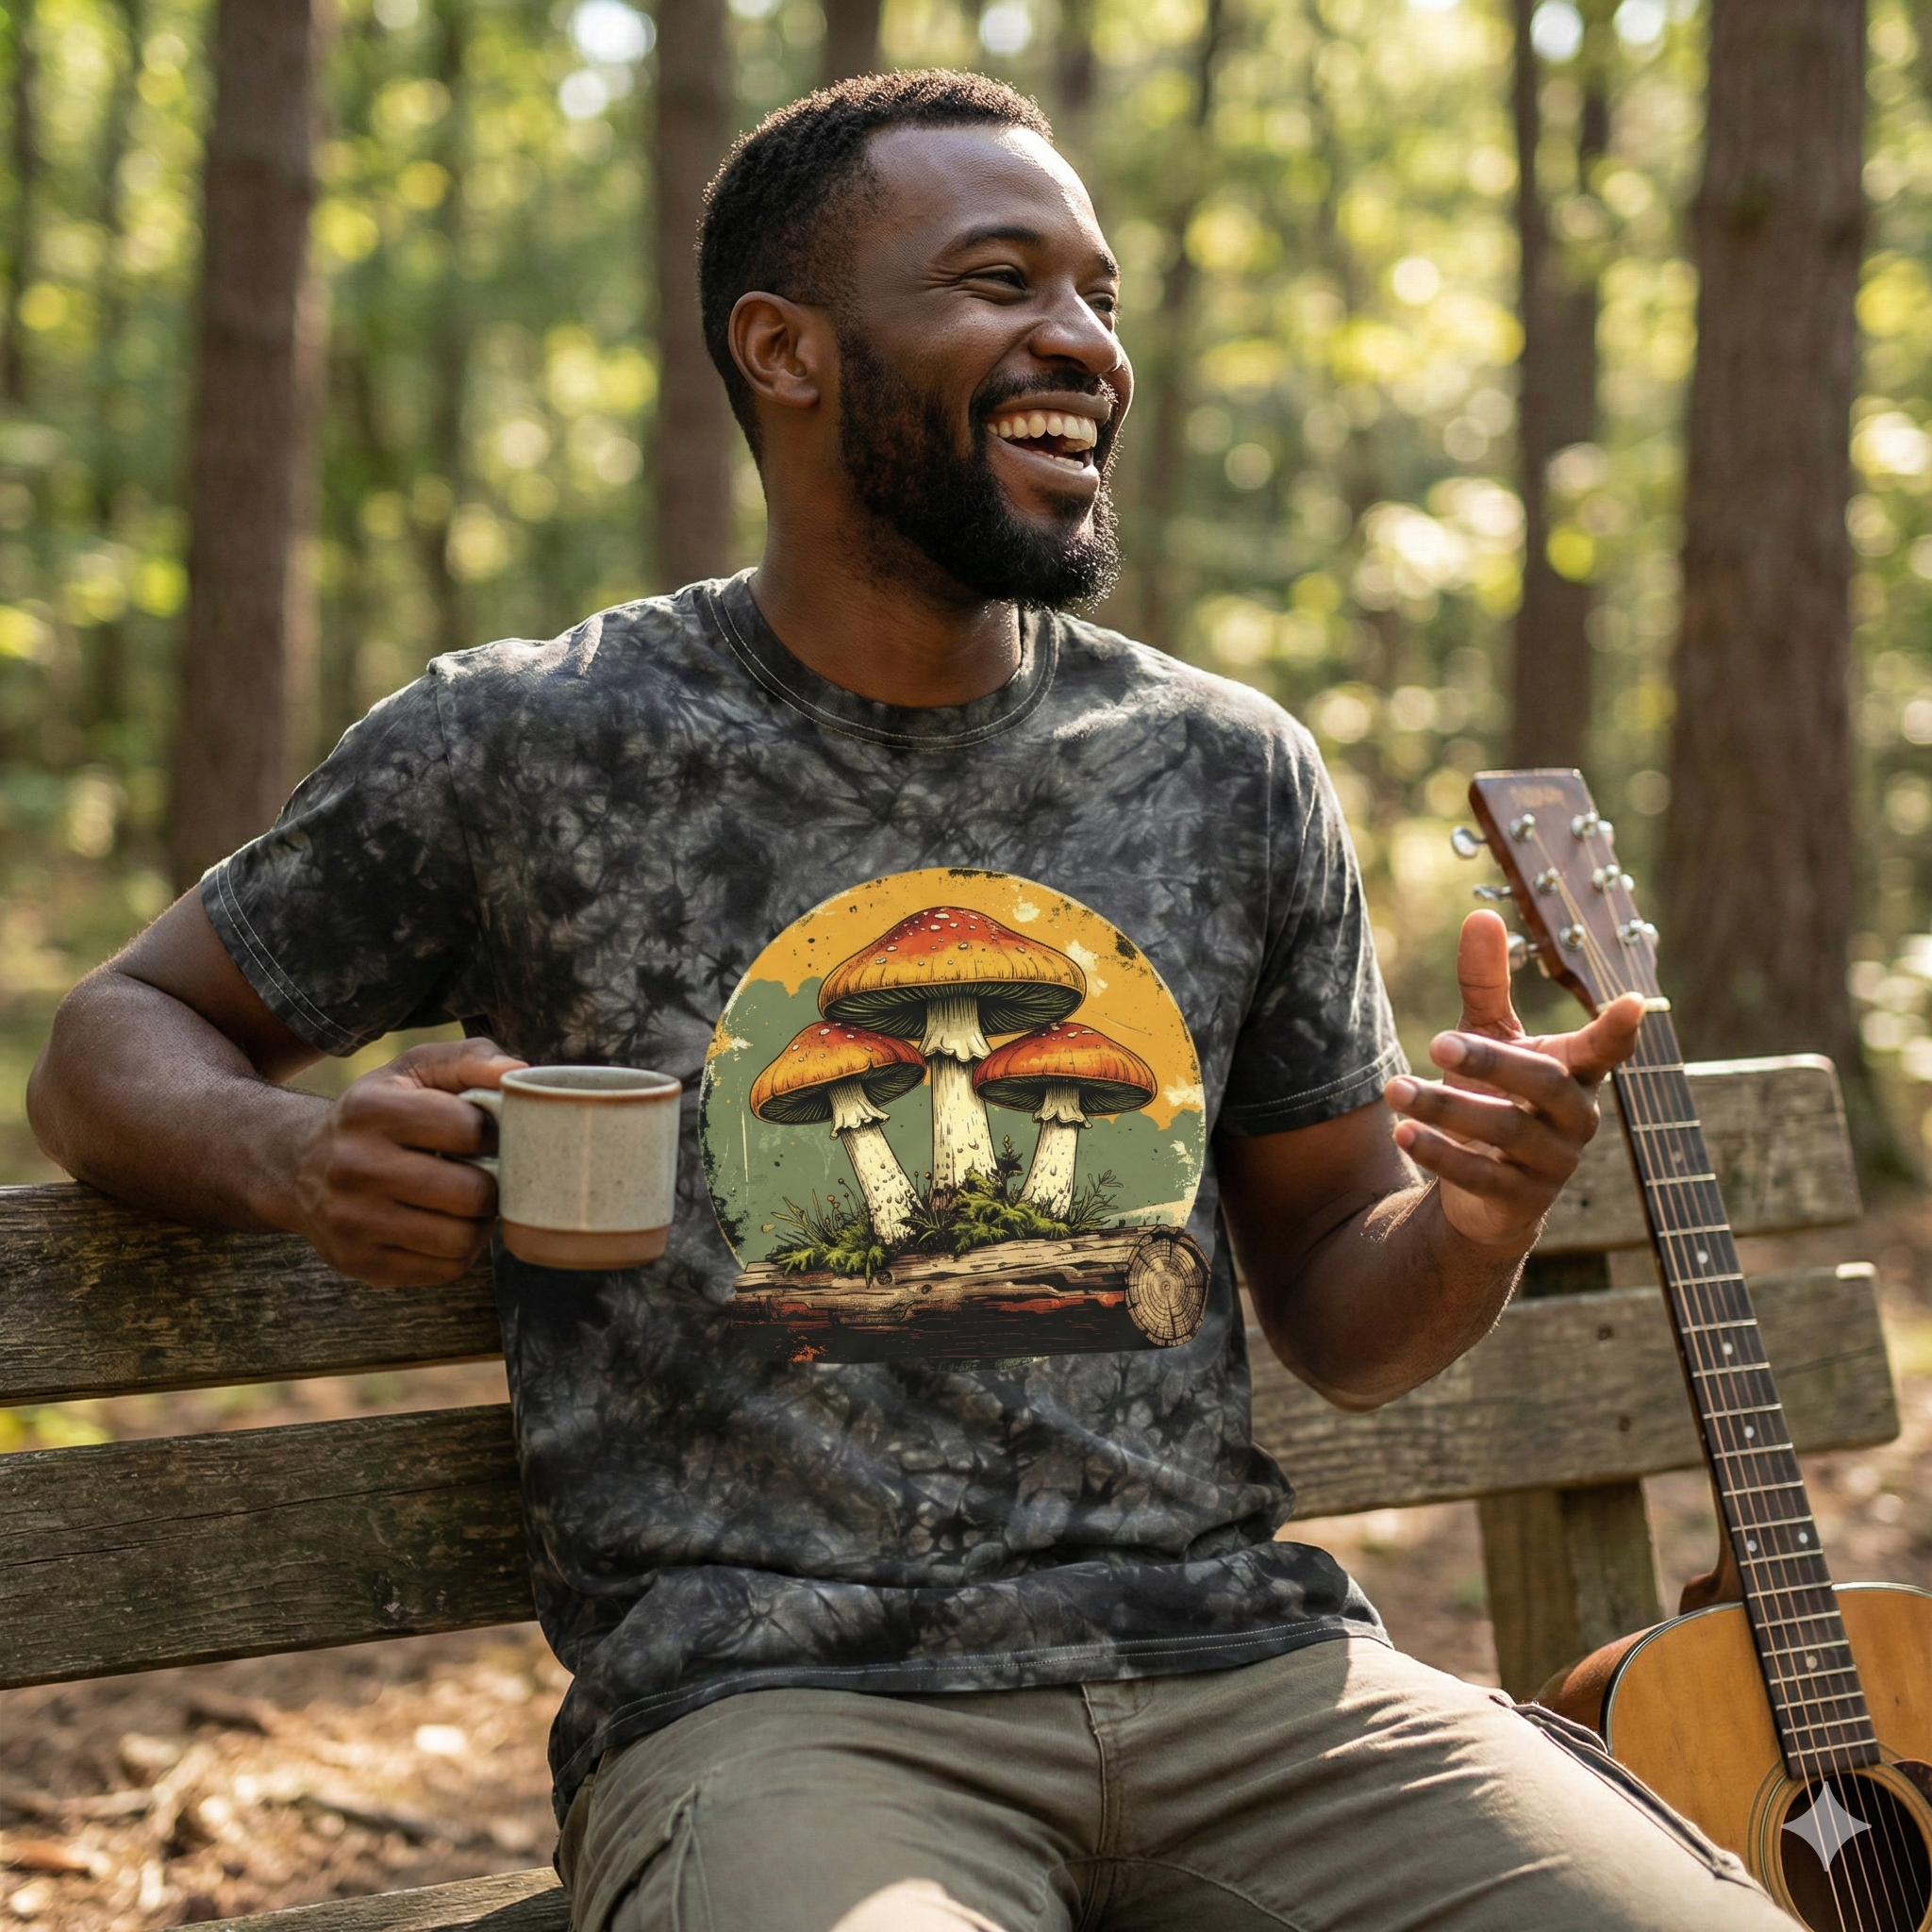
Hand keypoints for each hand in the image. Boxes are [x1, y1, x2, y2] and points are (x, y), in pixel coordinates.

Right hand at [289, 1038, 526, 1287]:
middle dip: (494, 1184)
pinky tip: (448, 1226)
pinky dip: (460, 1251)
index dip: (493, 1132)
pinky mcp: (360, 1263)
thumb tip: (517, 1071)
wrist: (300, 1166)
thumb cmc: (379, 1113)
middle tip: (487, 1175)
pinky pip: (445, 1270)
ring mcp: (353, 1221)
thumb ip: (469, 1060)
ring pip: (461, 1239)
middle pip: (471, 1193)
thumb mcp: (413, 1071)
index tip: (485, 1135)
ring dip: (481, 1223)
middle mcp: (353, 1166)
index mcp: (370, 1110)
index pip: (470, 1128)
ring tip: (471, 1202)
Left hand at [1383, 910, 1643, 1250]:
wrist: (1486, 1190)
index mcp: (1576, 1073)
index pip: (1605, 1049)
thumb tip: (1479, 915)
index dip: (1619, 1028)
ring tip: (1394, 1087)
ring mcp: (1552, 1162)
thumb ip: (1487, 983)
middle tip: (1437, 1040)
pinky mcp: (1520, 1198)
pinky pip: (1480, 1174)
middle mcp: (1575, 1117)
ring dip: (1445, 1106)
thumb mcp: (1489, 1035)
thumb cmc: (1495, 1094)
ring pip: (1504, 1128)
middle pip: (1542, 1083)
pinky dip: (1439, 1152)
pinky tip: (1403, 1131)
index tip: (1633, 1001)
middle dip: (1491, 1061)